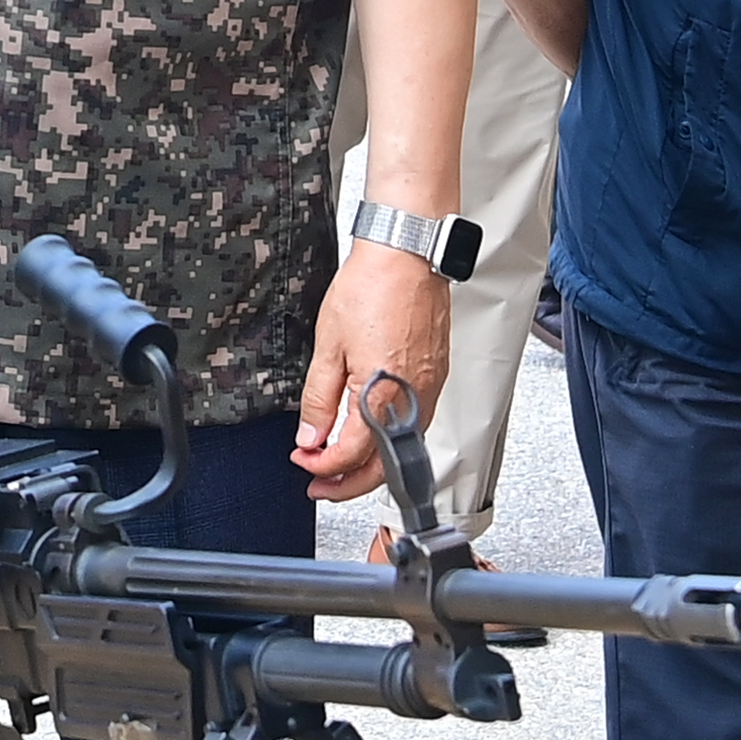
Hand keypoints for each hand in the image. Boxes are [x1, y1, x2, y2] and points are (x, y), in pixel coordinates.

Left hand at [290, 246, 450, 500]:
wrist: (407, 256)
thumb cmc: (372, 289)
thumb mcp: (328, 346)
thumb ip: (319, 398)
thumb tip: (311, 435)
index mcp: (383, 396)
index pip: (353, 456)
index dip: (323, 467)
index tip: (304, 462)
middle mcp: (414, 400)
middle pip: (385, 466)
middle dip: (348, 482)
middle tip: (320, 483)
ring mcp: (430, 390)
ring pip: (403, 447)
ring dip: (370, 463)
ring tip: (339, 462)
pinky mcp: (436, 377)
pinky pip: (415, 423)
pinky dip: (390, 438)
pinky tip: (370, 432)